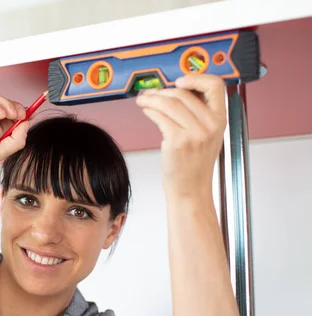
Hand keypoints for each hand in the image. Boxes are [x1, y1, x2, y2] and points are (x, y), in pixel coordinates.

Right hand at [0, 92, 29, 176]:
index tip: (30, 114)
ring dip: (5, 104)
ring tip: (8, 115)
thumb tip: (27, 124)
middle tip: (21, 114)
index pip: (12, 116)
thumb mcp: (0, 152)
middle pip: (5, 105)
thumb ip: (16, 139)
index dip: (22, 113)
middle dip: (15, 107)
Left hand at [136, 74, 227, 199]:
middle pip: (184, 93)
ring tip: (143, 100)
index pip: (215, 85)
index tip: (179, 81)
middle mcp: (210, 125)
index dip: (196, 78)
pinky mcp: (177, 141)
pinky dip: (149, 110)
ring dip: (152, 98)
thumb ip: (199, 114)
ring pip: (169, 103)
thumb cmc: (194, 165)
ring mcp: (195, 133)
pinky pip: (160, 116)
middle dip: (162, 91)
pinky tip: (146, 110)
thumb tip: (178, 91)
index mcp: (220, 120)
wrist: (191, 190)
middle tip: (151, 93)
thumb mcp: (207, 136)